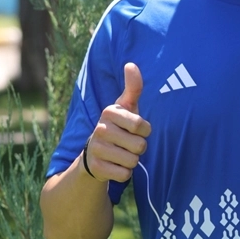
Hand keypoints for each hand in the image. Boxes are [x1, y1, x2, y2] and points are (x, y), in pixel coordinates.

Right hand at [85, 63, 150, 182]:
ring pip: (133, 161)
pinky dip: (124, 173)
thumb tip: (131, 64)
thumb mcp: (125, 107)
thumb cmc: (119, 127)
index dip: (144, 132)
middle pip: (140, 146)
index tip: (135, 130)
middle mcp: (100, 128)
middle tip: (127, 144)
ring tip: (121, 154)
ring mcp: (96, 148)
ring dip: (132, 161)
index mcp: (109, 112)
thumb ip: (133, 87)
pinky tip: (115, 165)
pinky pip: (124, 174)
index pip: (142, 126)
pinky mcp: (95, 167)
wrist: (95, 154)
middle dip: (139, 148)